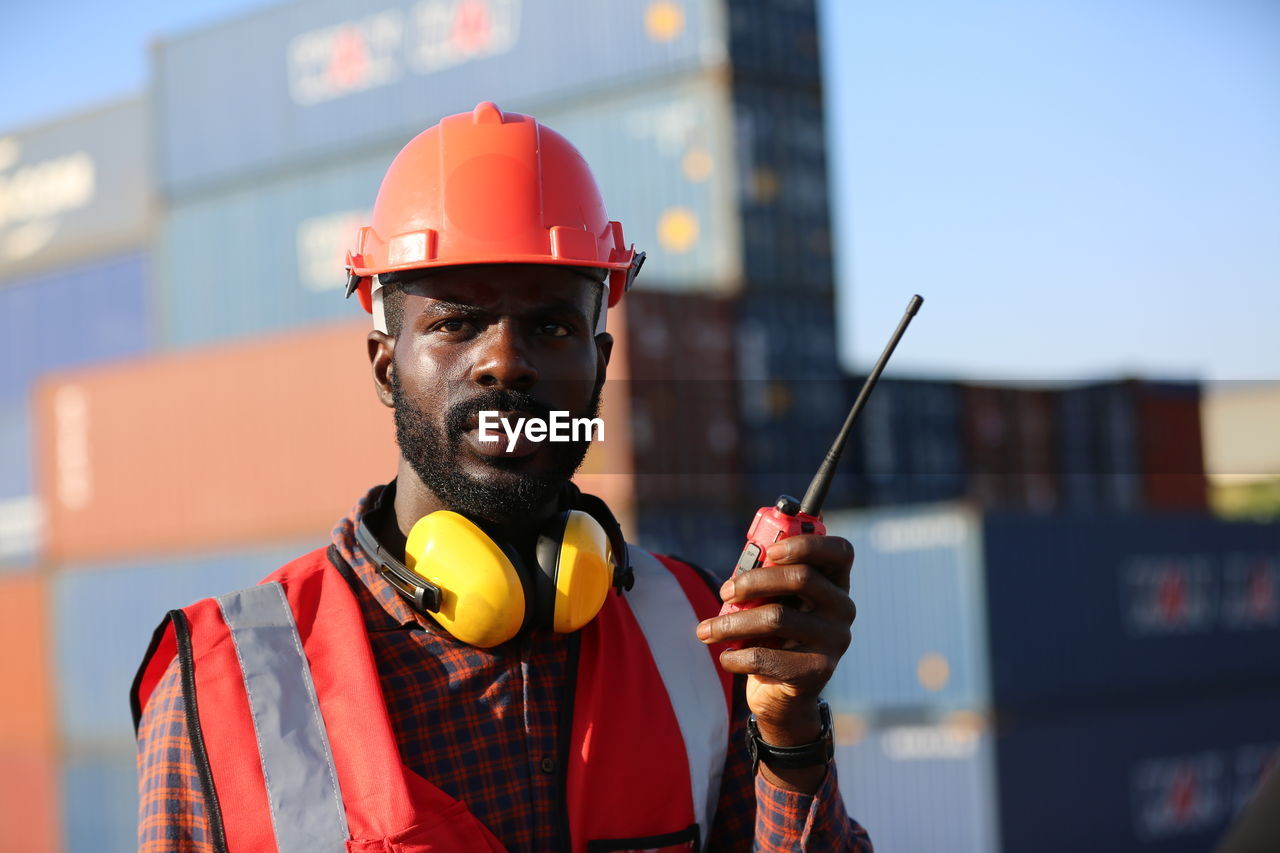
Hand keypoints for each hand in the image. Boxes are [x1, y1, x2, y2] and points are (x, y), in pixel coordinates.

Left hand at [696, 534, 855, 787]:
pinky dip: (737, 656)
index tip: (769, 552)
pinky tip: (725, 657)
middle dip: (753, 582)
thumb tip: (742, 563)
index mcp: (835, 584)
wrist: (784, 699)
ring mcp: (835, 641)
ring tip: (705, 631)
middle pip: (801, 578)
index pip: (839, 551)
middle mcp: (843, 609)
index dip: (807, 544)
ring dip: (732, 623)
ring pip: (777, 618)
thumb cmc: (774, 638)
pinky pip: (768, 656)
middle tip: (724, 592)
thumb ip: (767, 580)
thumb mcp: (775, 604)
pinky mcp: (818, 671)